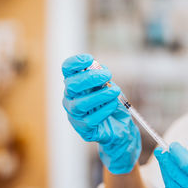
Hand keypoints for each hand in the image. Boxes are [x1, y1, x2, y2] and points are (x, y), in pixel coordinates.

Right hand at [62, 54, 141, 174]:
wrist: (119, 124)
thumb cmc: (110, 102)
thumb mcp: (108, 85)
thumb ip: (102, 77)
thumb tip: (100, 69)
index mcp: (75, 84)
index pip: (67, 69)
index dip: (75, 63)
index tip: (89, 59)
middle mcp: (70, 98)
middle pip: (71, 85)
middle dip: (90, 78)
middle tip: (107, 75)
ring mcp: (75, 114)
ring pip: (80, 104)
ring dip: (99, 95)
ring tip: (114, 91)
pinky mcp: (83, 129)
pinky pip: (91, 120)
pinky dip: (104, 110)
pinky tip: (113, 105)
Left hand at [154, 142, 187, 187]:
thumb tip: (182, 152)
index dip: (177, 153)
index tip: (172, 145)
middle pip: (175, 173)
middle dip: (166, 159)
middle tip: (161, 151)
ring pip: (170, 184)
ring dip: (166, 171)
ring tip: (165, 162)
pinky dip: (169, 185)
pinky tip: (171, 178)